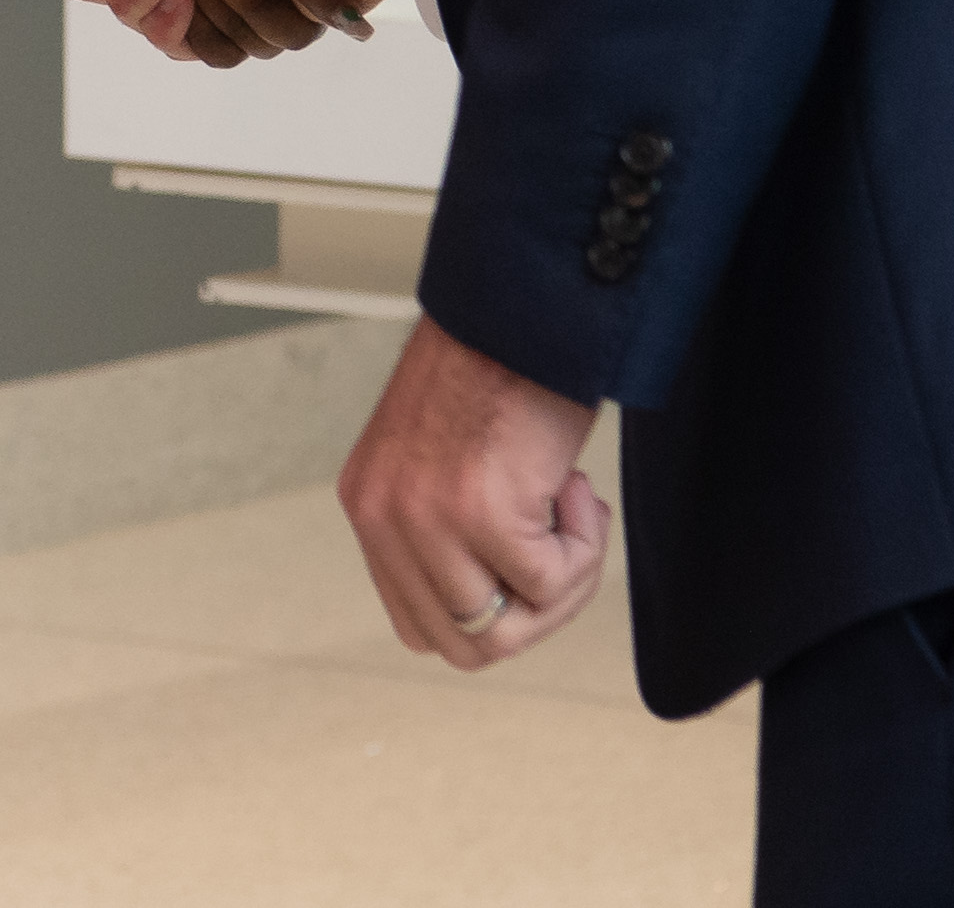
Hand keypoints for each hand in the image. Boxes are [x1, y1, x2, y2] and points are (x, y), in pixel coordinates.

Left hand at [335, 316, 607, 669]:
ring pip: (505, 632)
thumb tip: (496, 610)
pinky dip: (585, 550)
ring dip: (562, 587)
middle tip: (561, 543)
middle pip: (462, 644)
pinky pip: (548, 586)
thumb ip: (446, 534)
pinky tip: (579, 488)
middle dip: (531, 613)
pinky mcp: (480, 511)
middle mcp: (383, 516)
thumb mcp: (443, 463)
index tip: (525, 554)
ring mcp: (426, 517)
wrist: (528, 309)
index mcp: (369, 506)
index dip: (490, 611)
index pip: (418, 624)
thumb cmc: (504, 375)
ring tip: (573, 512)